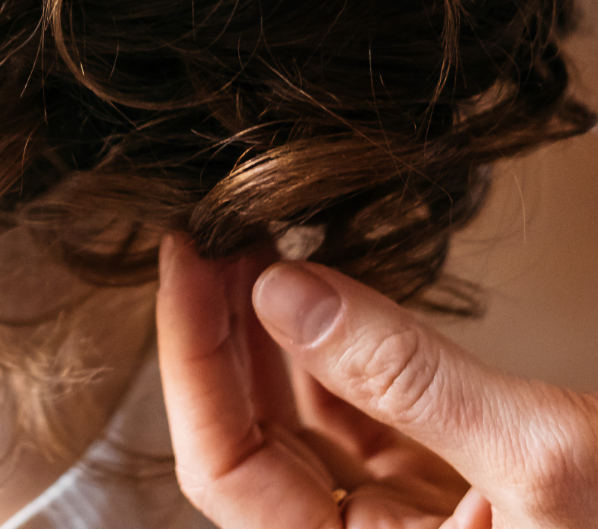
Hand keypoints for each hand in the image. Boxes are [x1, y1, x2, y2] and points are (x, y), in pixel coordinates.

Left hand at [158, 234, 597, 526]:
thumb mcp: (546, 458)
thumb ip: (405, 374)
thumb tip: (283, 287)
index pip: (224, 467)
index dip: (192, 356)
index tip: (185, 256)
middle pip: (255, 438)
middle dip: (228, 328)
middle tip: (218, 229)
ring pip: (309, 423)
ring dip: (281, 329)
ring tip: (262, 240)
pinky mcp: (463, 502)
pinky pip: (370, 420)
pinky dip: (346, 349)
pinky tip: (328, 283)